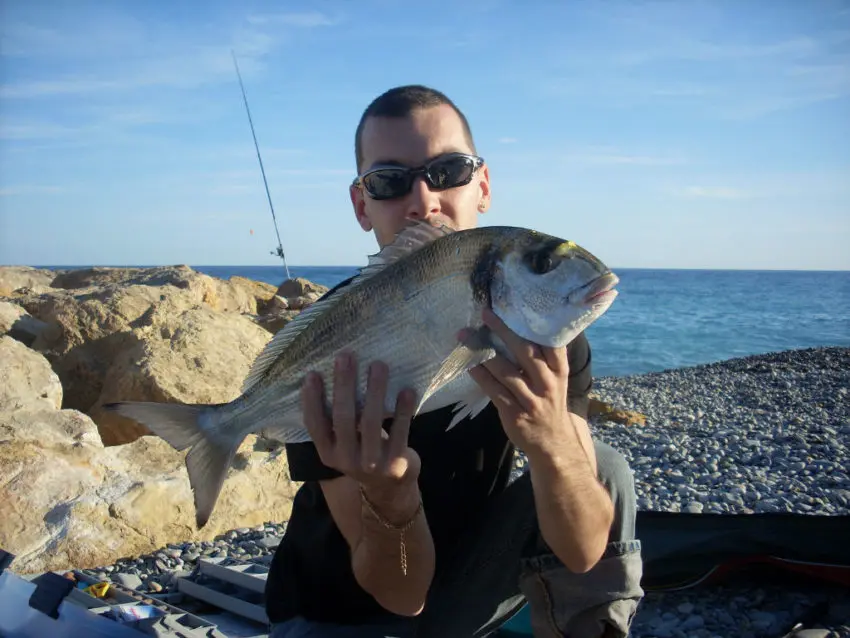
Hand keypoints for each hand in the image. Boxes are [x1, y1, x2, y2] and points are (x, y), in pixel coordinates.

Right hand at [302, 351, 420, 494]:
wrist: (390, 487)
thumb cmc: (363, 450)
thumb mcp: (344, 441)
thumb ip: (336, 419)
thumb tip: (334, 373)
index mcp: (327, 453)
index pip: (314, 424)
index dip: (312, 400)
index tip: (312, 374)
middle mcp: (346, 460)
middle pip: (343, 417)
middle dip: (344, 384)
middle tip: (346, 356)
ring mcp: (371, 463)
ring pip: (371, 422)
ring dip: (375, 390)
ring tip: (378, 365)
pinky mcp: (396, 463)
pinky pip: (400, 432)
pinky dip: (403, 410)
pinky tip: (407, 390)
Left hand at [467, 308, 570, 454]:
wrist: (552, 442)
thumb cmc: (549, 402)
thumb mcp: (556, 379)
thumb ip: (543, 356)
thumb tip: (518, 325)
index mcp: (559, 370)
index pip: (551, 342)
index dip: (533, 323)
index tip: (515, 305)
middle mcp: (548, 383)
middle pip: (525, 351)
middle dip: (503, 330)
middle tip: (485, 313)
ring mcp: (531, 399)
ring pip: (505, 371)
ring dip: (482, 351)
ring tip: (465, 335)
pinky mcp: (515, 413)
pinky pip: (493, 390)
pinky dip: (479, 375)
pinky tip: (468, 363)